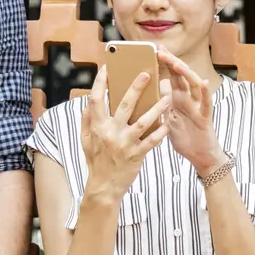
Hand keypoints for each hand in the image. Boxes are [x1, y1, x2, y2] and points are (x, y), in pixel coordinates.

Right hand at [82, 66, 170, 198]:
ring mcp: (125, 144)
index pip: (96, 99)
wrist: (104, 187)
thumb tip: (88, 103)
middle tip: (147, 74)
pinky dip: (161, 131)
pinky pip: (153, 140)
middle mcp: (111, 133)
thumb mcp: (86, 140)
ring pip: (144, 121)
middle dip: (136, 88)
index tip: (107, 68)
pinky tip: (169, 122)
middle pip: (125, 105)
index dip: (101, 82)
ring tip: (168, 96)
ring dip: (157, 107)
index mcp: (97, 127)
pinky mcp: (137, 154)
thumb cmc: (96, 160)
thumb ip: (87, 121)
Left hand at [156, 48, 223, 175]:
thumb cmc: (184, 136)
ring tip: (176, 63)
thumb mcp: (166, 118)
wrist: (198, 155)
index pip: (170, 76)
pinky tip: (203, 82)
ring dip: (185, 73)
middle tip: (161, 50)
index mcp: (177, 98)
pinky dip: (204, 92)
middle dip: (171, 62)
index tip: (155, 49)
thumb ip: (160, 104)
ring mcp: (197, 105)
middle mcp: (188, 98)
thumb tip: (147, 91)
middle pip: (181, 75)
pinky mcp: (205, 116)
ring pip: (193, 84)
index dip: (164, 62)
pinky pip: (206, 103)